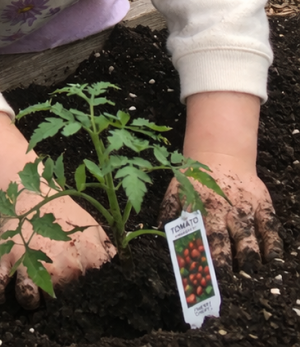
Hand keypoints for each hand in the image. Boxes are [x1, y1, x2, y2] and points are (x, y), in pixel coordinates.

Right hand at [0, 193, 114, 308]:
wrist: (29, 191)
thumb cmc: (64, 213)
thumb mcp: (94, 228)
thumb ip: (110, 254)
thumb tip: (124, 276)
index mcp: (84, 260)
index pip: (92, 296)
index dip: (86, 299)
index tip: (80, 295)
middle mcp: (58, 267)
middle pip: (58, 304)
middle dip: (56, 300)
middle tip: (53, 287)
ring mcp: (27, 263)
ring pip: (28, 300)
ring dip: (29, 299)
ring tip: (31, 291)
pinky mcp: (2, 258)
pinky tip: (3, 293)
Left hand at [159, 162, 281, 275]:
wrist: (220, 154)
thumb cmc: (195, 179)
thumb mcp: (176, 190)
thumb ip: (168, 210)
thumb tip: (159, 232)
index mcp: (198, 208)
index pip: (197, 237)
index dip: (198, 256)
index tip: (200, 273)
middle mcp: (222, 210)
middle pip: (223, 241)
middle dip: (223, 261)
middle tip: (225, 277)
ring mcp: (244, 208)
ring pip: (247, 237)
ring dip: (247, 256)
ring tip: (247, 269)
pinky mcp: (262, 205)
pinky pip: (270, 227)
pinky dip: (272, 244)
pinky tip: (270, 257)